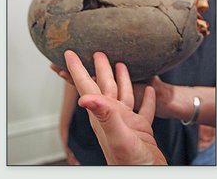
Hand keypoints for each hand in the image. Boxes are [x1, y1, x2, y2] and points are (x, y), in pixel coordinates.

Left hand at [64, 50, 166, 164]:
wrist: (147, 176)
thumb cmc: (130, 163)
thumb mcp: (118, 137)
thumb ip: (104, 116)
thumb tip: (84, 98)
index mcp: (103, 115)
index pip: (86, 86)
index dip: (76, 69)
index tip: (68, 53)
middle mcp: (112, 116)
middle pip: (104, 85)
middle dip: (99, 68)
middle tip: (96, 51)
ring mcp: (127, 122)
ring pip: (123, 94)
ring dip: (121, 79)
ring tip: (120, 63)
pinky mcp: (142, 130)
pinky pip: (144, 110)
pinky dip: (146, 99)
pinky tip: (149, 89)